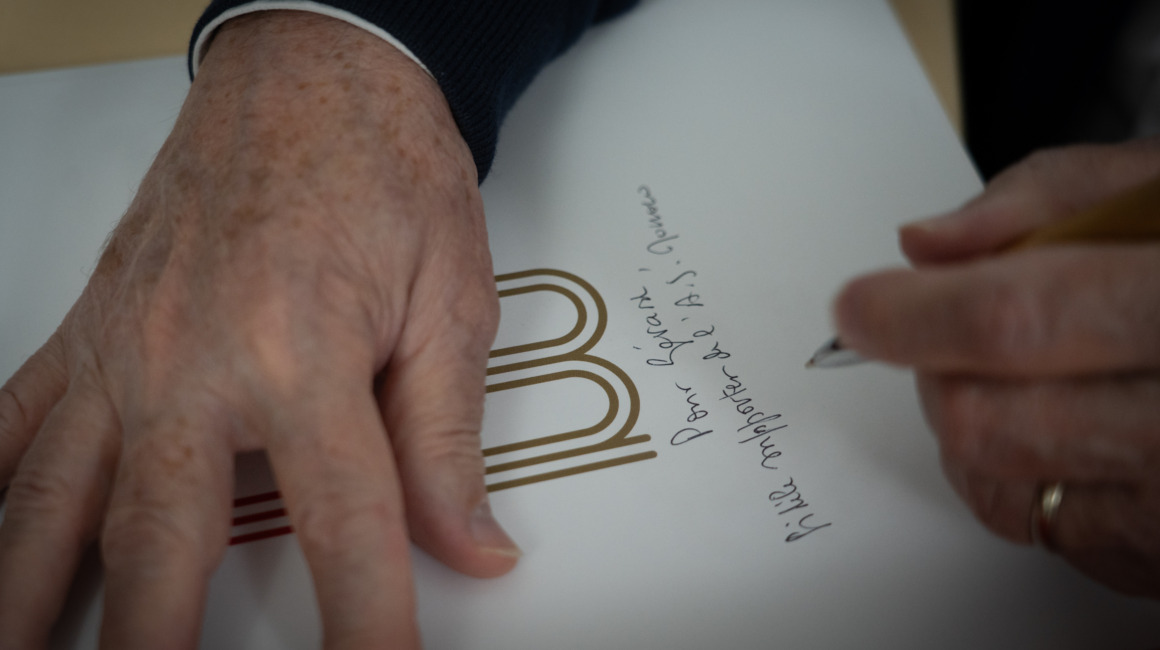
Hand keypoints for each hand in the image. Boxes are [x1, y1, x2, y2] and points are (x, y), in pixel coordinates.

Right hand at [0, 11, 518, 647]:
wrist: (314, 70)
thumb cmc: (382, 165)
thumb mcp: (452, 299)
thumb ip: (447, 437)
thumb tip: (471, 544)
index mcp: (304, 354)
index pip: (346, 530)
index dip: (366, 626)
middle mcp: (195, 359)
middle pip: (164, 544)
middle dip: (158, 646)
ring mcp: (126, 346)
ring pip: (55, 502)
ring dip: (31, 598)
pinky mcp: (92, 328)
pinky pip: (14, 421)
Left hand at [832, 139, 1159, 597]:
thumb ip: (1049, 197)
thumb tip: (927, 244)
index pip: (1019, 321)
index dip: (918, 316)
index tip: (859, 308)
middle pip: (988, 419)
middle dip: (936, 367)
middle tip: (947, 327)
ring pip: (999, 486)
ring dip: (971, 422)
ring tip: (1029, 368)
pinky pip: (1041, 529)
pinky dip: (1021, 473)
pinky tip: (1072, 421)